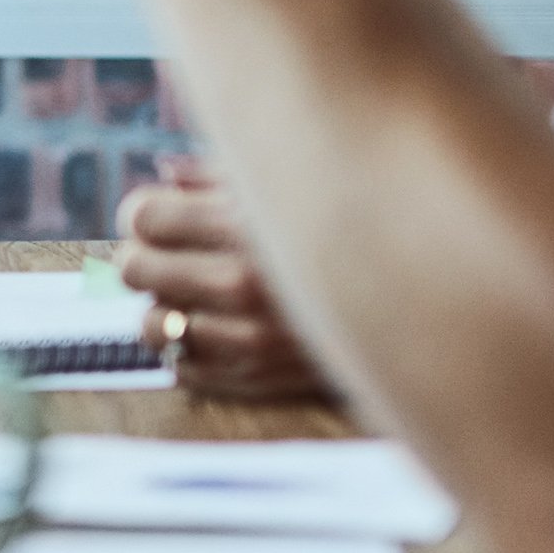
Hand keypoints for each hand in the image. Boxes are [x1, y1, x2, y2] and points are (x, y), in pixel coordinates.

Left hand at [114, 168, 337, 404]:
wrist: (417, 307)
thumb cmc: (346, 231)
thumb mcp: (289, 187)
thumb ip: (223, 176)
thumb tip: (164, 174)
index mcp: (248, 224)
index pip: (144, 217)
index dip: (144, 215)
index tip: (158, 219)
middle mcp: (243, 283)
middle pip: (136, 270)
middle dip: (145, 260)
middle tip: (166, 258)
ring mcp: (249, 336)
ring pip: (152, 326)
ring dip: (163, 311)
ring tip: (190, 299)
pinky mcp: (258, 378)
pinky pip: (183, 370)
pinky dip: (186, 352)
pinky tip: (212, 332)